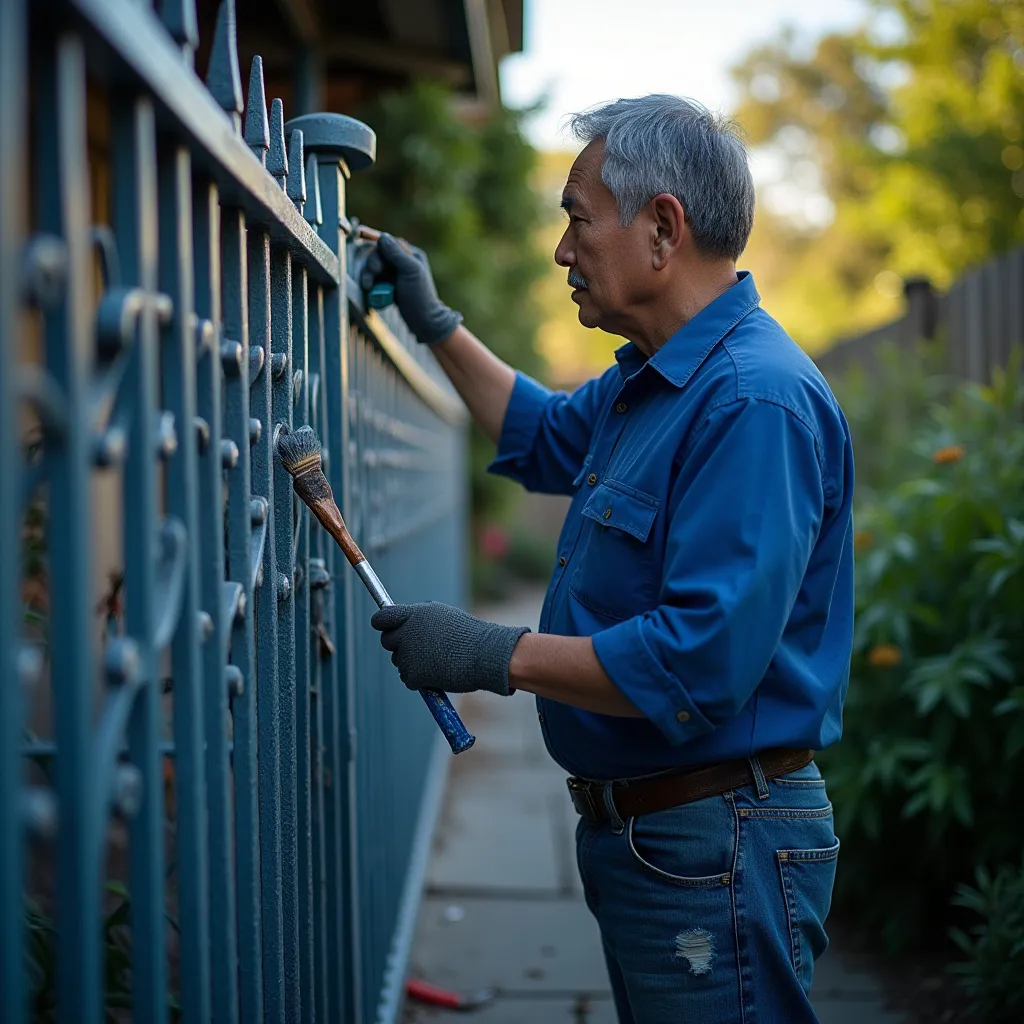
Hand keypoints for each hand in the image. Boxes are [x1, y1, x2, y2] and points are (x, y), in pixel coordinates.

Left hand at [371, 602, 529, 695]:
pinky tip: (438, 673)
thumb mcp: (442, 616)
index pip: (382, 618)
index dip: (383, 624)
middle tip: (418, 650)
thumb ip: (419, 619)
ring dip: (413, 663)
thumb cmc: (469, 636)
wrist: (485, 654)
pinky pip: (408, 679)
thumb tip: (404, 624)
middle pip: (387, 641)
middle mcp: (407, 632)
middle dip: (399, 646)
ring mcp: (408, 654)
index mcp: (414, 614)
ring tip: (438, 660)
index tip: (388, 629)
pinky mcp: (413, 674)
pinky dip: (420, 680)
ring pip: (399, 661)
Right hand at [372, 234, 462, 344]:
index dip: (371, 237)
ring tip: (369, 289)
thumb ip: (396, 253)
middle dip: (370, 265)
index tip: (357, 233)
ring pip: (373, 269)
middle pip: (376, 255)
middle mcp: (401, 262)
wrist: (424, 323)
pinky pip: (374, 282)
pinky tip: (373, 294)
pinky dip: (371, 287)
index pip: (387, 242)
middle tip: (370, 279)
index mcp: (410, 254)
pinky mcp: (389, 287)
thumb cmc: (421, 298)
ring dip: (368, 277)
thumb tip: (382, 236)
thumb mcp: (410, 271)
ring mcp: (394, 275)